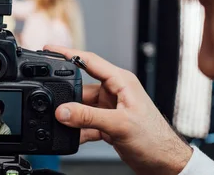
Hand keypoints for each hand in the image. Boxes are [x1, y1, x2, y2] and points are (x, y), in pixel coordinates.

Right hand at [45, 45, 192, 174]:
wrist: (164, 163)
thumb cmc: (155, 139)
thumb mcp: (119, 125)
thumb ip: (88, 117)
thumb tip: (62, 111)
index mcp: (121, 81)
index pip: (89, 61)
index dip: (68, 54)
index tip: (49, 49)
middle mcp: (115, 91)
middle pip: (80, 88)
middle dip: (66, 98)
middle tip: (53, 107)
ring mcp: (110, 108)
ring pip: (81, 108)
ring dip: (73, 118)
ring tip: (66, 127)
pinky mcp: (107, 124)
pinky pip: (84, 123)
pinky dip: (77, 131)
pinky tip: (74, 137)